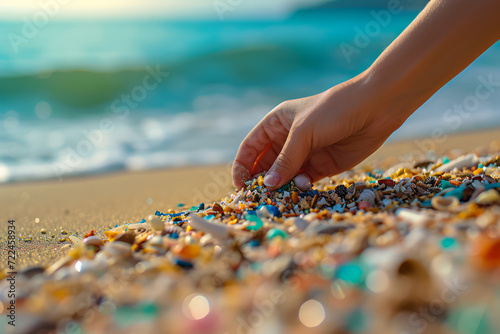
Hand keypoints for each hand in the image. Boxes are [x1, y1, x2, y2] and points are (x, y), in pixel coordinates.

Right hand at [232, 73, 404, 190]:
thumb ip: (285, 160)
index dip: (242, 166)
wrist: (375, 108)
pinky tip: (302, 186)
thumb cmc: (333, 111)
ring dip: (281, 186)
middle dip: (261, 181)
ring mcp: (304, 154)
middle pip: (265, 165)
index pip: (251, 147)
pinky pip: (303, 181)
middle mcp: (287, 139)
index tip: (239, 185)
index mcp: (276, 123)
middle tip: (257, 198)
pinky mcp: (321, 166)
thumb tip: (267, 186)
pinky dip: (299, 187)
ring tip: (280, 195)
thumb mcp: (304, 133)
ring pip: (284, 176)